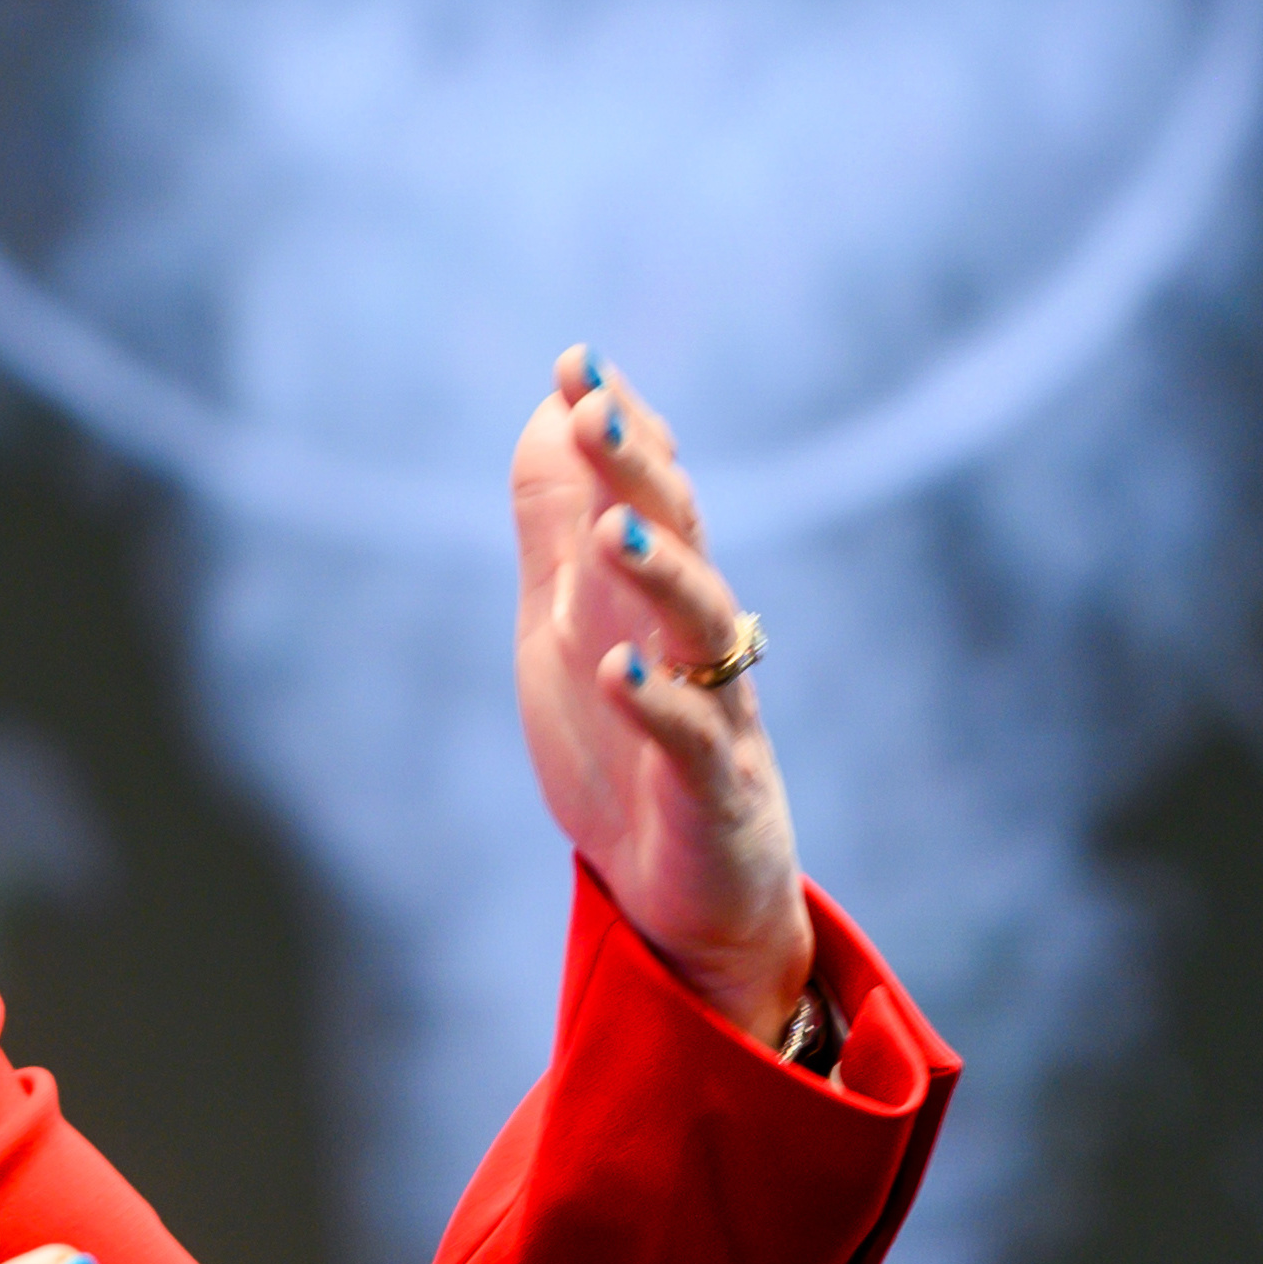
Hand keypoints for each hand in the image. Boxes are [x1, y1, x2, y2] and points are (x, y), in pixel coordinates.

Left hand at [510, 345, 816, 1036]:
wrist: (687, 900)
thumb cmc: (627, 751)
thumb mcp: (567, 627)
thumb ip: (556, 525)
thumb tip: (547, 412)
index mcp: (653, 598)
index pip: (648, 495)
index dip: (619, 431)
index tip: (577, 363)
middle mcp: (693, 641)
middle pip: (679, 538)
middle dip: (638, 472)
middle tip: (594, 408)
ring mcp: (714, 713)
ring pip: (702, 629)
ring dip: (660, 575)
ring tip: (614, 531)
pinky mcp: (715, 795)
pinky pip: (693, 744)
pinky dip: (657, 706)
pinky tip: (620, 674)